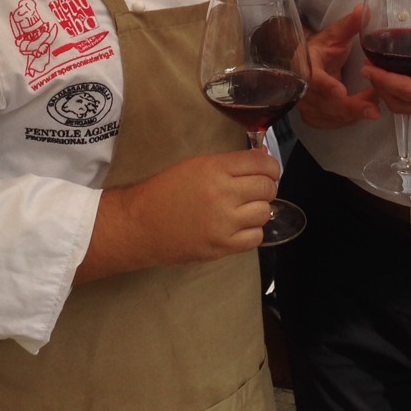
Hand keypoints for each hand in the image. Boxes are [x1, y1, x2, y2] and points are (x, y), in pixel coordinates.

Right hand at [78, 148, 279, 281]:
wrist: (140, 224)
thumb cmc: (165, 190)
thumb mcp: (195, 165)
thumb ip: (228, 164)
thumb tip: (261, 163)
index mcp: (215, 169)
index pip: (261, 163)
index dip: (270, 166)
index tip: (267, 170)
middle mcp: (223, 194)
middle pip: (267, 188)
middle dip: (267, 186)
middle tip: (256, 189)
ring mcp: (224, 223)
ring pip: (265, 213)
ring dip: (259, 209)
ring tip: (244, 209)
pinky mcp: (222, 247)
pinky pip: (256, 237)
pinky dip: (252, 231)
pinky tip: (239, 226)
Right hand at [298, 6, 379, 128]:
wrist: (307, 65)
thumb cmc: (322, 48)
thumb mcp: (335, 35)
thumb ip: (349, 25)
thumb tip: (363, 9)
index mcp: (303, 64)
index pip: (311, 77)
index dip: (325, 85)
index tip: (340, 90)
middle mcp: (300, 88)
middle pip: (325, 103)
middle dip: (351, 107)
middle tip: (373, 109)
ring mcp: (305, 106)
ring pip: (331, 116)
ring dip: (355, 113)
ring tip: (376, 105)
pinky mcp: (313, 117)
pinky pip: (333, 123)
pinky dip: (350, 119)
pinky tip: (363, 111)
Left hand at [362, 14, 410, 118]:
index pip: (410, 90)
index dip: (385, 81)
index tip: (368, 67)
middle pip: (404, 105)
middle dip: (381, 89)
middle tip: (367, 68)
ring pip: (409, 109)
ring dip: (388, 95)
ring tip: (375, 72)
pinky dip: (400, 96)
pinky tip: (392, 77)